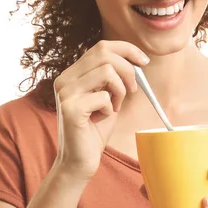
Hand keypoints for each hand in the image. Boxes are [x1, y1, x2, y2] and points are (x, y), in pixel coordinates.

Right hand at [53, 39, 148, 180]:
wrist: (80, 160)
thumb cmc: (95, 129)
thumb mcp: (108, 96)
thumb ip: (114, 77)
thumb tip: (136, 61)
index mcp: (72, 73)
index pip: (101, 46)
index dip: (126, 49)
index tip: (143, 61)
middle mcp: (64, 79)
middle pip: (104, 54)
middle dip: (127, 70)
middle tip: (132, 90)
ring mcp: (65, 92)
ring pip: (107, 71)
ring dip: (119, 90)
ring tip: (114, 107)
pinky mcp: (70, 108)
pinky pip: (104, 96)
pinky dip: (111, 108)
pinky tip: (101, 119)